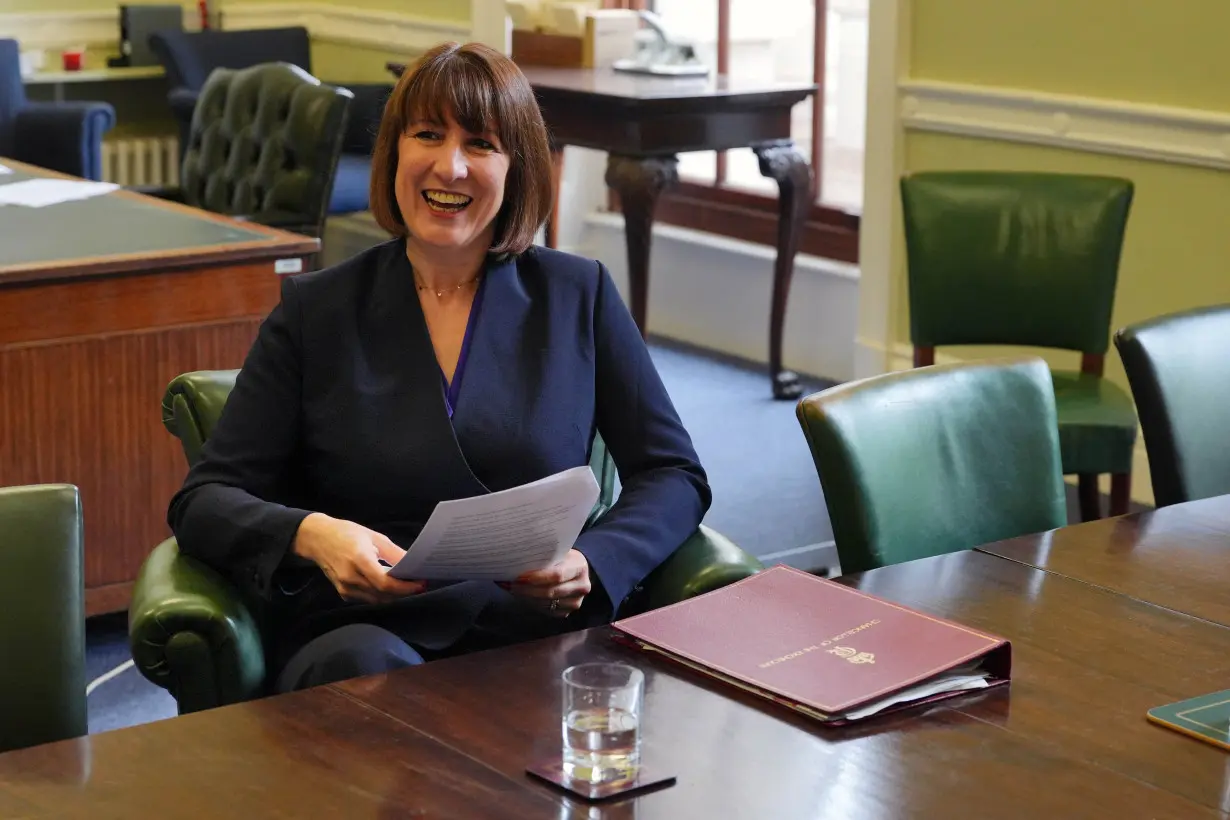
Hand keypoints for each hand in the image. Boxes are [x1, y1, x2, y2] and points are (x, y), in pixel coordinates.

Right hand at [292, 513, 425, 603]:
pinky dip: (381, 595)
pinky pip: (367, 599)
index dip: (405, 587)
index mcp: (359, 559)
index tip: (421, 583)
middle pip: (383, 594)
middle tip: (419, 583)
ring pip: (377, 599)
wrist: (317, 539)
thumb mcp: (374, 537)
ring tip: (407, 585)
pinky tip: (390, 586)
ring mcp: (345, 587)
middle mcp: (351, 577)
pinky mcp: (343, 593)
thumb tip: (414, 564)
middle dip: (404, 591)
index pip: (385, 583)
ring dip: (394, 595)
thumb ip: (394, 553)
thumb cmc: (347, 533)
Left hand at [504, 549, 591, 617]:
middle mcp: (581, 587)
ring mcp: (575, 602)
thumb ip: (545, 556)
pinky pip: (546, 611)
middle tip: (510, 584)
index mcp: (579, 568)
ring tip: (511, 589)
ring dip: (526, 598)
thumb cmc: (564, 558)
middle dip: (527, 589)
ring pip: (546, 603)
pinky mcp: (567, 612)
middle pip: (550, 592)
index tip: (519, 576)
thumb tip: (517, 558)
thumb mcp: (559, 552)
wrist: (577, 571)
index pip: (557, 575)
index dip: (536, 577)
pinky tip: (522, 596)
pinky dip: (531, 604)